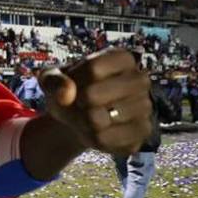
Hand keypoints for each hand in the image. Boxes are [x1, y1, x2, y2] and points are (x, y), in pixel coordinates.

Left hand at [38, 48, 152, 156]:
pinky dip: (92, 139)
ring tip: (86, 117)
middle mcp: (140, 79)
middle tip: (79, 104)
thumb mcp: (53, 78)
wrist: (81, 115)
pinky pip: (107, 140)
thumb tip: (66, 95)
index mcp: (122, 58)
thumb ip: (54, 80)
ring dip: (81, 123)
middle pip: (93, 95)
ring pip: (98, 120)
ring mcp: (145, 106)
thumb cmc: (70, 90)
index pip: (92, 68)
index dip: (72, 81)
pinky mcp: (142, 132)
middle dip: (76, 104)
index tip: (72, 85)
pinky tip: (96, 132)